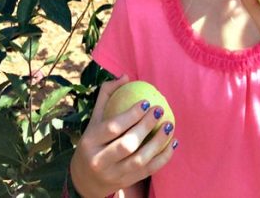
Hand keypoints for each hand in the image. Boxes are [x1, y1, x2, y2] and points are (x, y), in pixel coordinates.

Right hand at [70, 75, 177, 197]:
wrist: (85, 181)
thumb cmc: (93, 141)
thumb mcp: (94, 119)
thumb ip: (107, 95)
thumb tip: (125, 76)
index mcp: (90, 141)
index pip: (113, 127)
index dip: (132, 114)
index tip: (147, 102)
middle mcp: (100, 160)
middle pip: (127, 144)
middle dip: (146, 127)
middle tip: (160, 110)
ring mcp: (113, 174)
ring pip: (139, 160)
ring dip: (158, 143)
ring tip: (169, 126)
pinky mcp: (125, 183)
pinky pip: (148, 171)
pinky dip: (163, 158)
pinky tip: (173, 143)